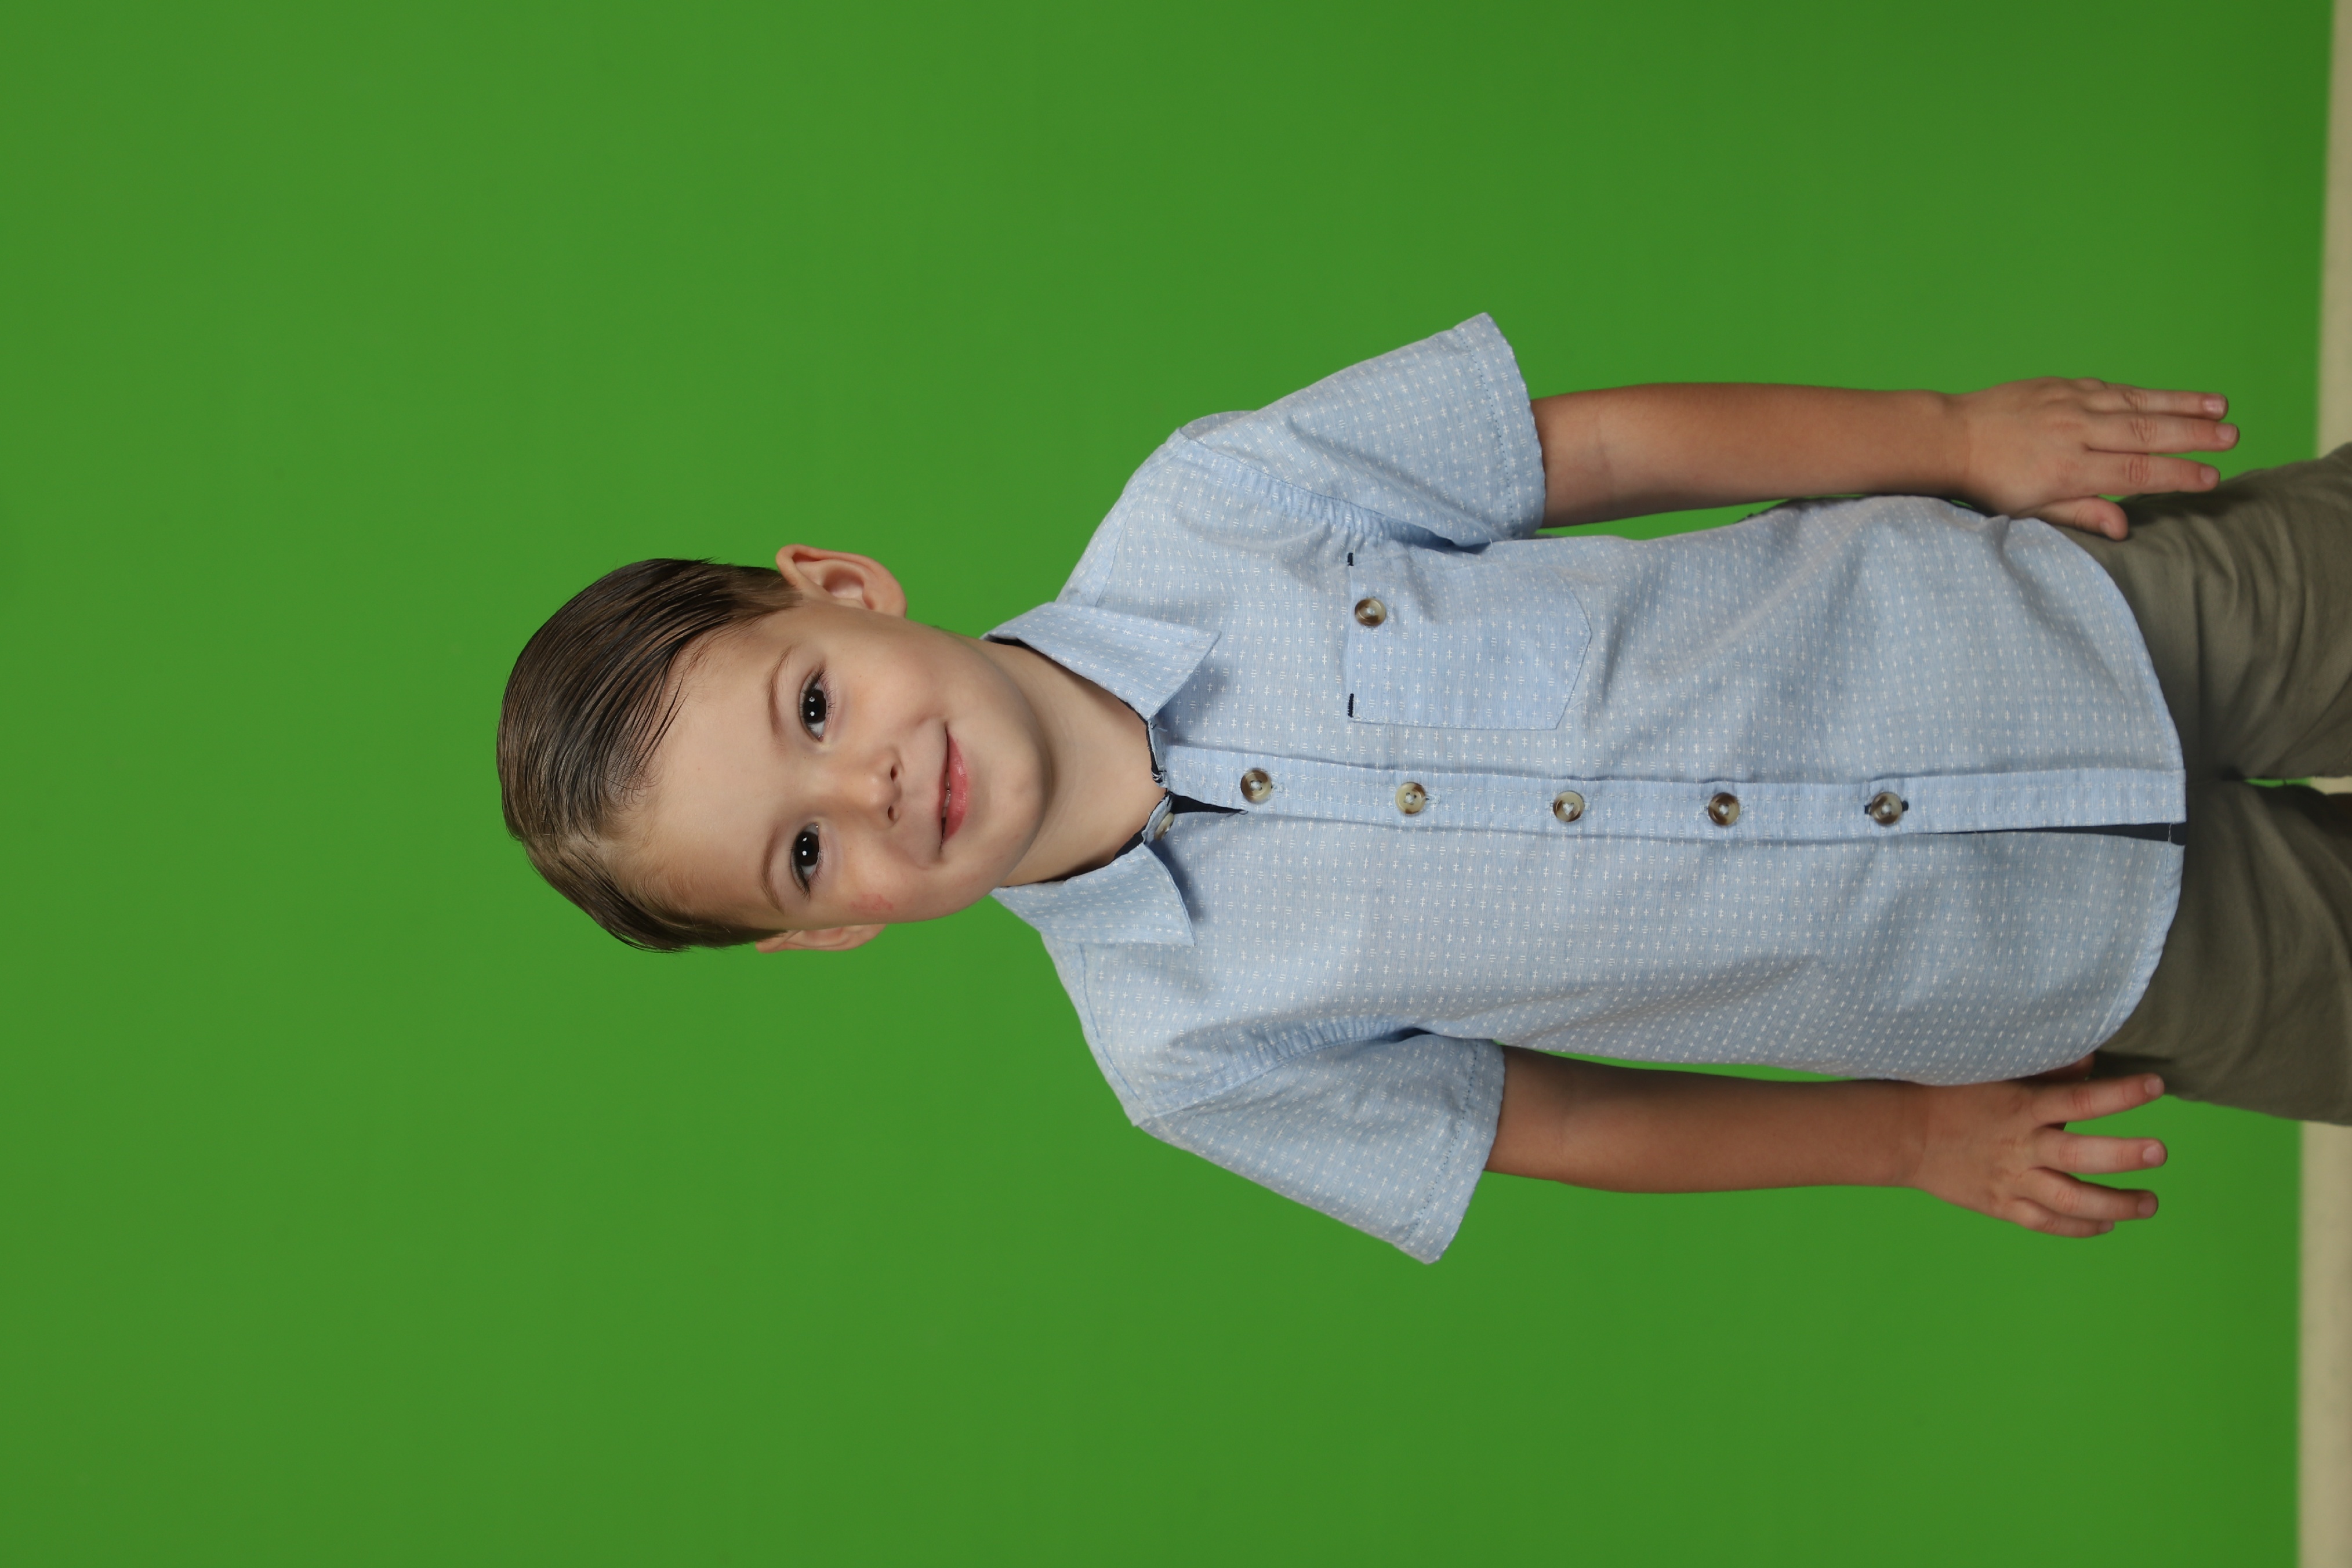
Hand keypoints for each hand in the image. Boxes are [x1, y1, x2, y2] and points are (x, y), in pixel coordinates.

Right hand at [1907, 1063, 2167, 1236]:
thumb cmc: (1951, 1094)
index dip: (2119, 1094)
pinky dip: (2080, 1227)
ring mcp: (2011, 1181)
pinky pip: (2046, 1224)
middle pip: (2079, 1157)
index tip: (2155, 1087)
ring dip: (2116, 1205)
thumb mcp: (1995, 1073)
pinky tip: (2107, 1224)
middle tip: (2158, 1152)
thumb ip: (2047, 1071)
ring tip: (2150, 1203)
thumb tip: (2093, 1061)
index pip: (2078, 1100)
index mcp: (2020, 1108)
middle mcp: (2020, 1147)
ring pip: (2070, 1200)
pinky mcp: (2001, 1206)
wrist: (1902, 1135)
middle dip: (2123, 1156)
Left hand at [1951, 378, 2237, 538]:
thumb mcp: (2030, 508)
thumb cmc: (1990, 481)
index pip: (2134, 472)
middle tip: (2233, 437)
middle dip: (2192, 435)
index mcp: (2066, 469)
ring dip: (2180, 404)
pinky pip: (2112, 389)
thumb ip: (2080, 513)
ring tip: (2220, 406)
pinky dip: (2144, 393)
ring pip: (2136, 403)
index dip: (2176, 475)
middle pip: (2144, 433)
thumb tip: (2124, 526)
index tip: (2210, 477)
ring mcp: (2070, 403)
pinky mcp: (2062, 385)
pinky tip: (2171, 397)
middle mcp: (2073, 432)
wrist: (1949, 436)